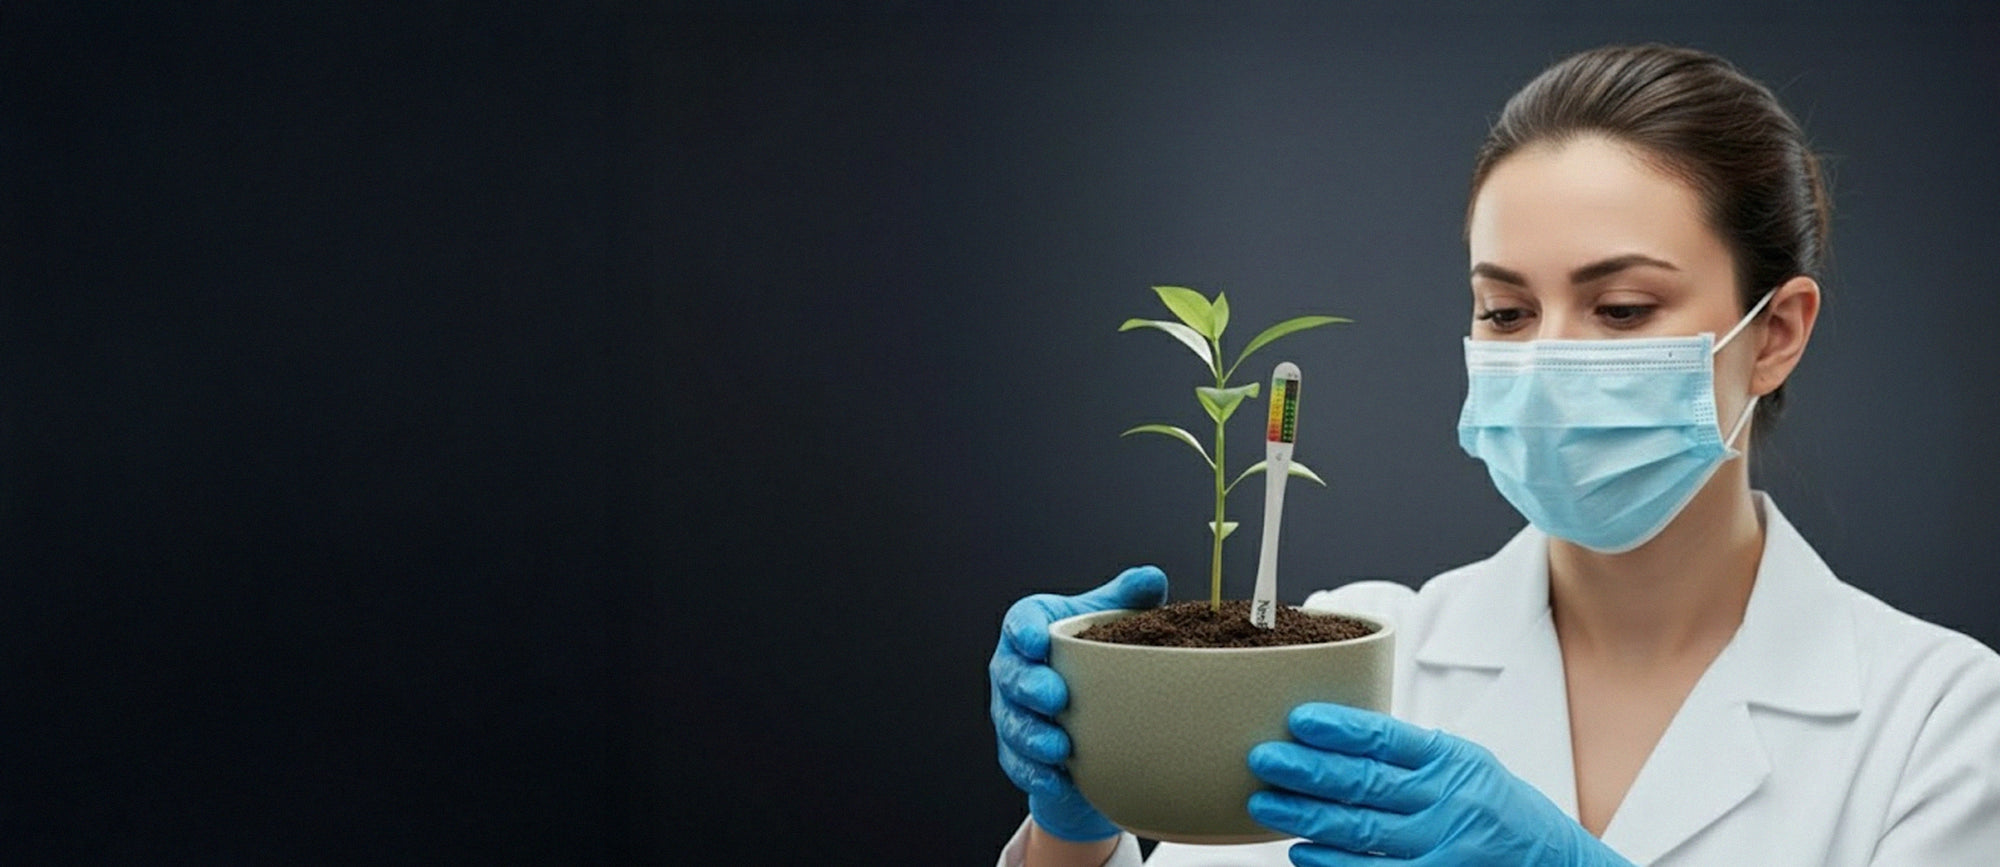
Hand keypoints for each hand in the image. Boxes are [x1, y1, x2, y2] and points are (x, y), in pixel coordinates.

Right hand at [989, 566, 1167, 841]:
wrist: (1088, 719)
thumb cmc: (1096, 660)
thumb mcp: (1111, 625)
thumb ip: (1128, 599)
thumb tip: (1153, 577)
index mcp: (1032, 629)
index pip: (1020, 622)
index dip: (1025, 631)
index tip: (1039, 642)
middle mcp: (1013, 669)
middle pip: (1011, 676)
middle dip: (1029, 688)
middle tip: (1057, 698)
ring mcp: (1011, 713)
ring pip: (1012, 725)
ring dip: (1033, 738)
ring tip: (1061, 748)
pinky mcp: (1016, 754)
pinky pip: (1019, 765)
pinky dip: (1037, 773)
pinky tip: (1060, 780)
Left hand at [1247, 702, 1633, 865]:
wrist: (1556, 864)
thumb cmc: (1497, 809)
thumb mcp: (1465, 765)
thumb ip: (1410, 755)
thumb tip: (1335, 738)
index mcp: (1451, 760)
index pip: (1389, 738)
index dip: (1342, 729)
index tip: (1299, 719)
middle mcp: (1448, 800)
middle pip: (1367, 783)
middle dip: (1309, 771)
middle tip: (1263, 758)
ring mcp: (1444, 844)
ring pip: (1363, 830)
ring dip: (1308, 816)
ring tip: (1265, 802)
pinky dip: (1335, 865)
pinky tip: (1302, 852)